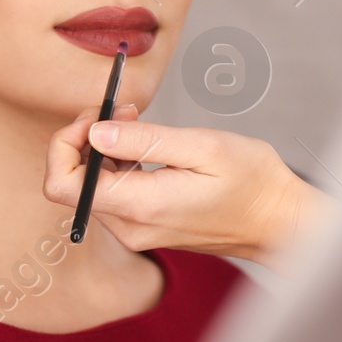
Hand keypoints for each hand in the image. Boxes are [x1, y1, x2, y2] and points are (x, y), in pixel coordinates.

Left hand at [45, 104, 326, 263]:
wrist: (279, 221)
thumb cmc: (252, 183)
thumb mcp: (202, 147)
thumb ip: (144, 140)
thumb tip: (94, 132)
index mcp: (138, 206)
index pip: (62, 184)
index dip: (64, 144)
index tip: (93, 116)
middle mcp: (129, 227)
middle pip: (73, 183)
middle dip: (87, 138)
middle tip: (123, 110)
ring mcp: (136, 231)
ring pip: (91, 185)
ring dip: (104, 147)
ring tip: (139, 120)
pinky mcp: (145, 227)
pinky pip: (113, 192)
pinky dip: (119, 162)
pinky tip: (147, 143)